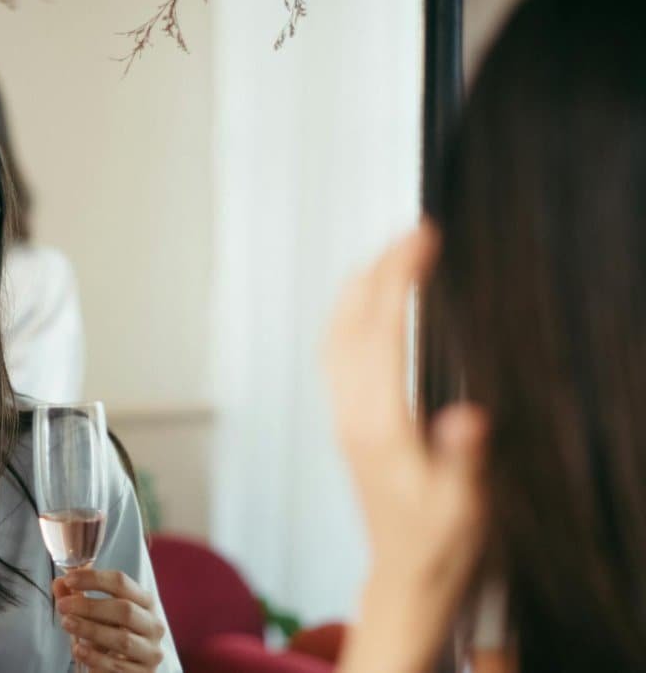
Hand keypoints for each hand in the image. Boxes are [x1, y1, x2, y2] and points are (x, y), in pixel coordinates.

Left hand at [53, 569, 166, 671]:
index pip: (122, 582)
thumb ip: (76, 598)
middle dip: (90, 606)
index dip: (94, 578)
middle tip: (63, 606)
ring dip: (91, 630)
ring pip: (123, 640)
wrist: (127, 669)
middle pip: (125, 610)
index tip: (69, 579)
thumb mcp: (95, 616)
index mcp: (145, 602)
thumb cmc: (112, 636)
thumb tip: (59, 583)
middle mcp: (153, 625)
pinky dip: (96, 657)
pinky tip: (79, 650)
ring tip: (67, 624)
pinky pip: (118, 666)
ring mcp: (151, 652)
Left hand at [325, 224, 488, 672]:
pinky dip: (349, 316)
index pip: (384, 332)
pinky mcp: (347, 422)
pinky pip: (336, 354)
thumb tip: (467, 416)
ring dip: (359, 289)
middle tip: (412, 231)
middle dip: (377, 271)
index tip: (422, 237)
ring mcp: (343, 416)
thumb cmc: (440, 539)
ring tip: (390, 255)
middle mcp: (352, 413)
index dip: (400, 279)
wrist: (406, 572)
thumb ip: (464, 458)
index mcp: (381, 424)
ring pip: (336, 336)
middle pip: (351, 323)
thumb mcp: (464, 504)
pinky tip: (367, 306)